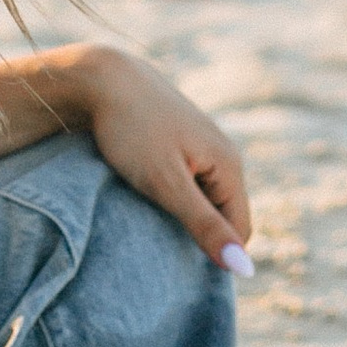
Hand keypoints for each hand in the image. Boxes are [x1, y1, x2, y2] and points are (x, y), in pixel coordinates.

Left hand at [73, 45, 253, 272]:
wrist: (101, 77)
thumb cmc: (132, 130)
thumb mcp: (166, 184)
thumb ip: (204, 226)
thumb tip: (245, 269)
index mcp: (230, 164)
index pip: (240, 231)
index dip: (215, 254)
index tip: (174, 264)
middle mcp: (224, 154)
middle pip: (224, 216)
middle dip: (199, 235)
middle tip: (157, 241)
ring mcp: (202, 146)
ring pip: (203, 199)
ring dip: (182, 215)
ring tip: (148, 217)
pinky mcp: (180, 142)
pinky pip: (187, 183)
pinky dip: (170, 196)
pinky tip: (144, 194)